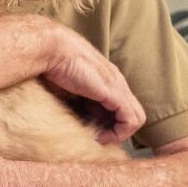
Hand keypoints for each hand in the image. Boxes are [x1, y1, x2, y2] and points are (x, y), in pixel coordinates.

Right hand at [40, 21, 144, 143]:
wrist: (51, 48)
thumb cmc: (51, 65)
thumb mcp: (66, 88)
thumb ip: (75, 101)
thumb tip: (72, 119)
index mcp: (105, 79)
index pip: (119, 107)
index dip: (107, 122)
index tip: (89, 130)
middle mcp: (116, 81)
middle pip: (130, 113)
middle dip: (115, 129)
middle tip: (96, 136)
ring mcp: (118, 86)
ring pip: (136, 118)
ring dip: (118, 133)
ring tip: (99, 138)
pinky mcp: (115, 92)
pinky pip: (131, 120)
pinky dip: (119, 133)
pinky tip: (100, 135)